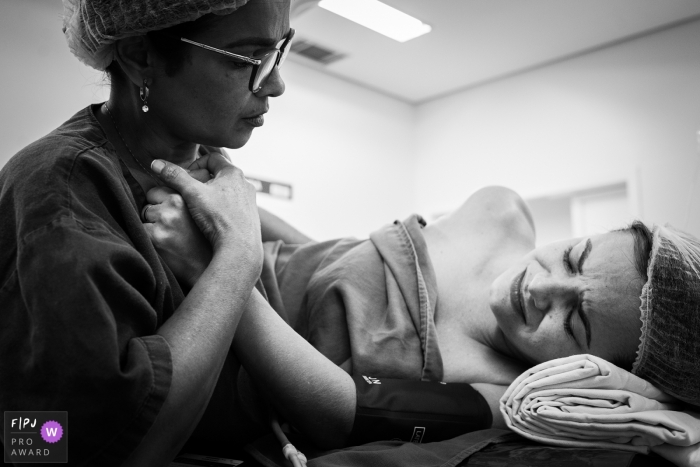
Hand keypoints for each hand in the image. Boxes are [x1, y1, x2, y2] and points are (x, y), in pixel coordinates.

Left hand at [142, 186, 211, 288]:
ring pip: (143, 216)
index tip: (172, 214)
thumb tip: (164, 181)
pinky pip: (140, 231)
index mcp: (186, 195)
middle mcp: (175, 205)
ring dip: (151, 225)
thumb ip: (187, 196)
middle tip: (172, 228)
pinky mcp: (154, 237)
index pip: (157, 191)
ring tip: (169, 237)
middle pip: (149, 202)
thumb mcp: (202, 211)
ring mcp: (164, 221)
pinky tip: (162, 246)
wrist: (208, 267)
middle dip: (155, 213)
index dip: (162, 203)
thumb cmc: (205, 240)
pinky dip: (147, 238)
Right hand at [150, 152, 262, 281]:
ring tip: (197, 209)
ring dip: (209, 196)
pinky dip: (218, 209)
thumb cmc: (217, 218)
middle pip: (218, 175)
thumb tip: (155, 163)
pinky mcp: (250, 216)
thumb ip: (174, 177)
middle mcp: (245, 183)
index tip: (185, 179)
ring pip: (224, 191)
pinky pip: (231, 206)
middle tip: (188, 194)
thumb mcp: (191, 194)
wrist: (239, 248)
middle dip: (200, 182)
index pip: (211, 157)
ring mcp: (249, 200)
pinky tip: (209, 221)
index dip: (194, 165)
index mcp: (233, 173)